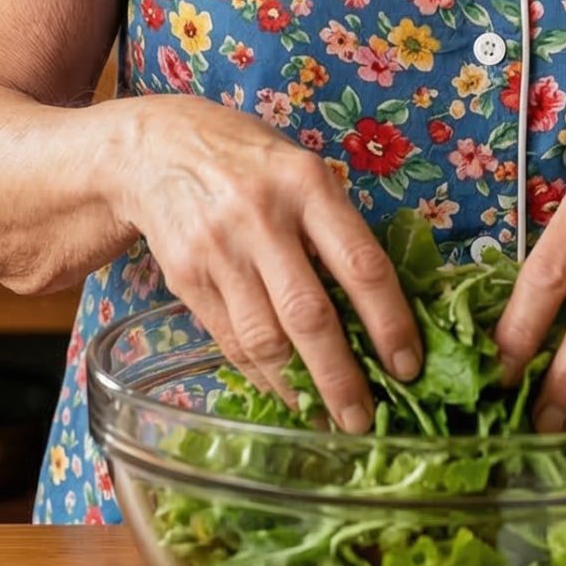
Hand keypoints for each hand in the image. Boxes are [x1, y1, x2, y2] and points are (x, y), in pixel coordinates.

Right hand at [126, 98, 420, 433]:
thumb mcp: (303, 171)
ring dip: (301, 389)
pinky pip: (231, 342)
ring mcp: (218, 251)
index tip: (408, 365)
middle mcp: (261, 217)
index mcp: (307, 184)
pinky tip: (287, 393)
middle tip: (366, 420)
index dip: (389, 323)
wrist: (158, 146)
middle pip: (309, 315)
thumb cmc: (251, 161)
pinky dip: (263, 376)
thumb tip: (386, 310)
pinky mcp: (185, 279)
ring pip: (265, 339)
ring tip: (328, 418)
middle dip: (342, 378)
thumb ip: (338, 229)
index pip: (361, 265)